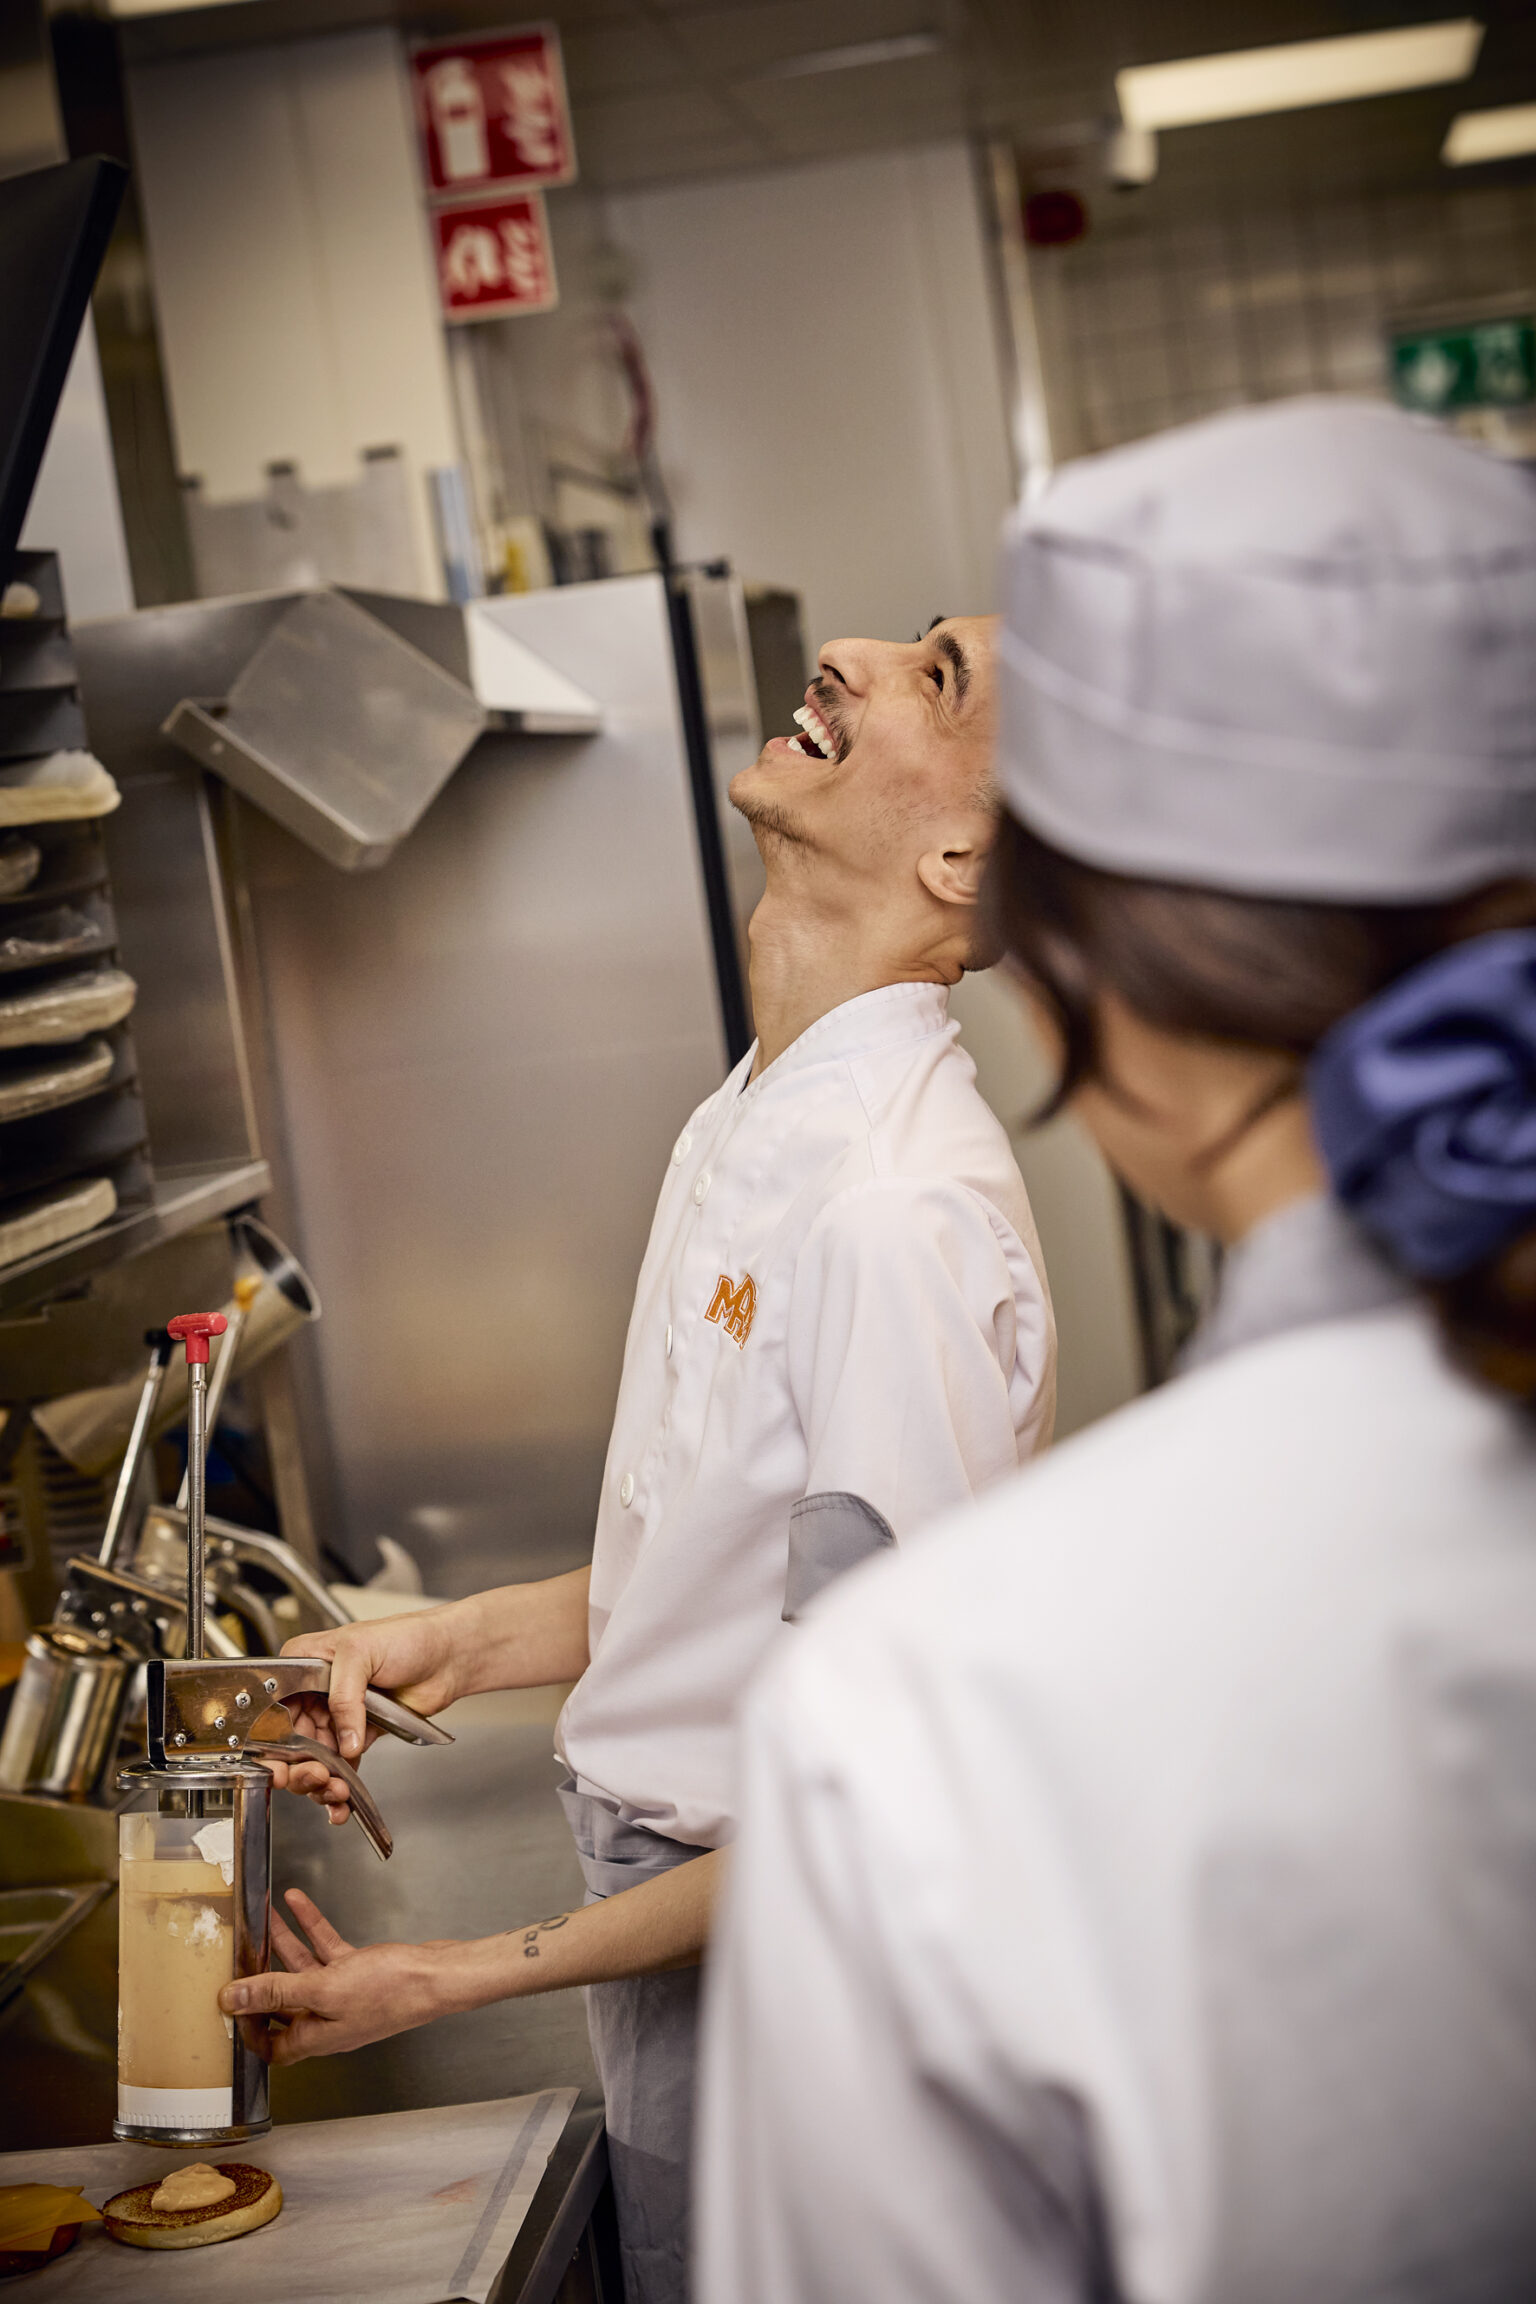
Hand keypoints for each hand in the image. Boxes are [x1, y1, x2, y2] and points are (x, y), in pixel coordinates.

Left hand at [219, 1888, 466, 2063]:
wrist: (436, 1975)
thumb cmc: (389, 1991)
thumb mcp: (323, 1990)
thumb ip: (276, 1991)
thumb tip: (232, 1999)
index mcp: (315, 2036)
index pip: (272, 2045)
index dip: (249, 2029)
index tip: (229, 2005)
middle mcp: (327, 2019)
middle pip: (283, 2000)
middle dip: (260, 1973)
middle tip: (241, 1949)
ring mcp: (344, 1995)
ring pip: (303, 1968)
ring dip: (283, 1940)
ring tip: (263, 1914)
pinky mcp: (359, 1971)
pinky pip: (327, 1949)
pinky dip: (312, 1927)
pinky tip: (298, 1903)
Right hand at [263, 1610, 462, 1820]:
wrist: (447, 1656)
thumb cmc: (406, 1637)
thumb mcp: (362, 1653)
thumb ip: (345, 1696)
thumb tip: (343, 1742)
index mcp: (304, 1663)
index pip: (277, 1708)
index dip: (276, 1740)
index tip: (282, 1766)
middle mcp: (315, 1691)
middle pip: (292, 1741)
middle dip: (302, 1768)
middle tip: (318, 1779)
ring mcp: (336, 1715)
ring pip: (315, 1759)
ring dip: (321, 1783)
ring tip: (337, 1792)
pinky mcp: (358, 1734)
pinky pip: (341, 1766)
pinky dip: (340, 1787)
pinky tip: (342, 1804)